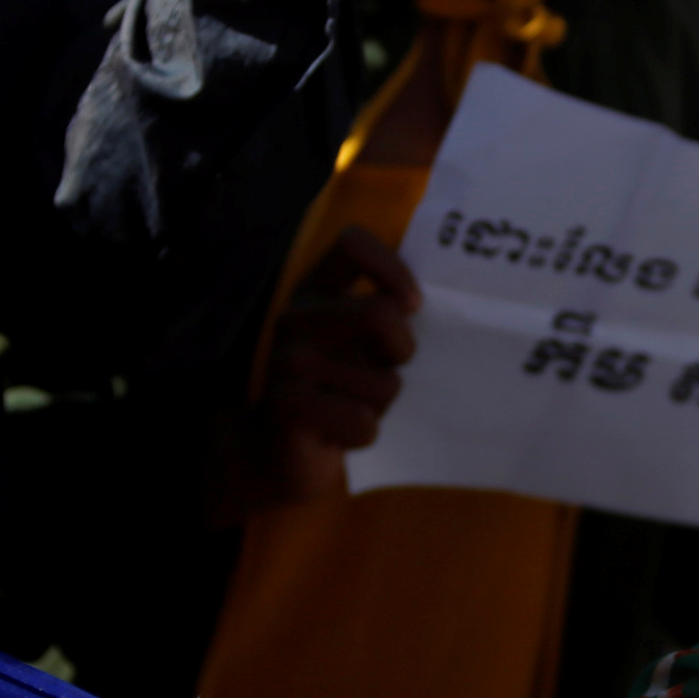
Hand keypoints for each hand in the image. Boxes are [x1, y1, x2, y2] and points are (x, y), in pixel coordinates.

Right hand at [223, 224, 418, 510]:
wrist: (278, 454)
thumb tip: (421, 306)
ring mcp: (285, 361)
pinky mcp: (286, 406)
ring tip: (351, 407)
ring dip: (380, 406)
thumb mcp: (359, 342)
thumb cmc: (336, 390)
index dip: (392, 269)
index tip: (411, 306)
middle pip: (380, 315)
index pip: (352, 244)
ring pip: (382, 383)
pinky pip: (362, 421)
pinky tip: (337, 433)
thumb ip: (385, 315)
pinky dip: (363, 434)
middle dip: (401, 352)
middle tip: (385, 371)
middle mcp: (294, 317)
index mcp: (315, 290)